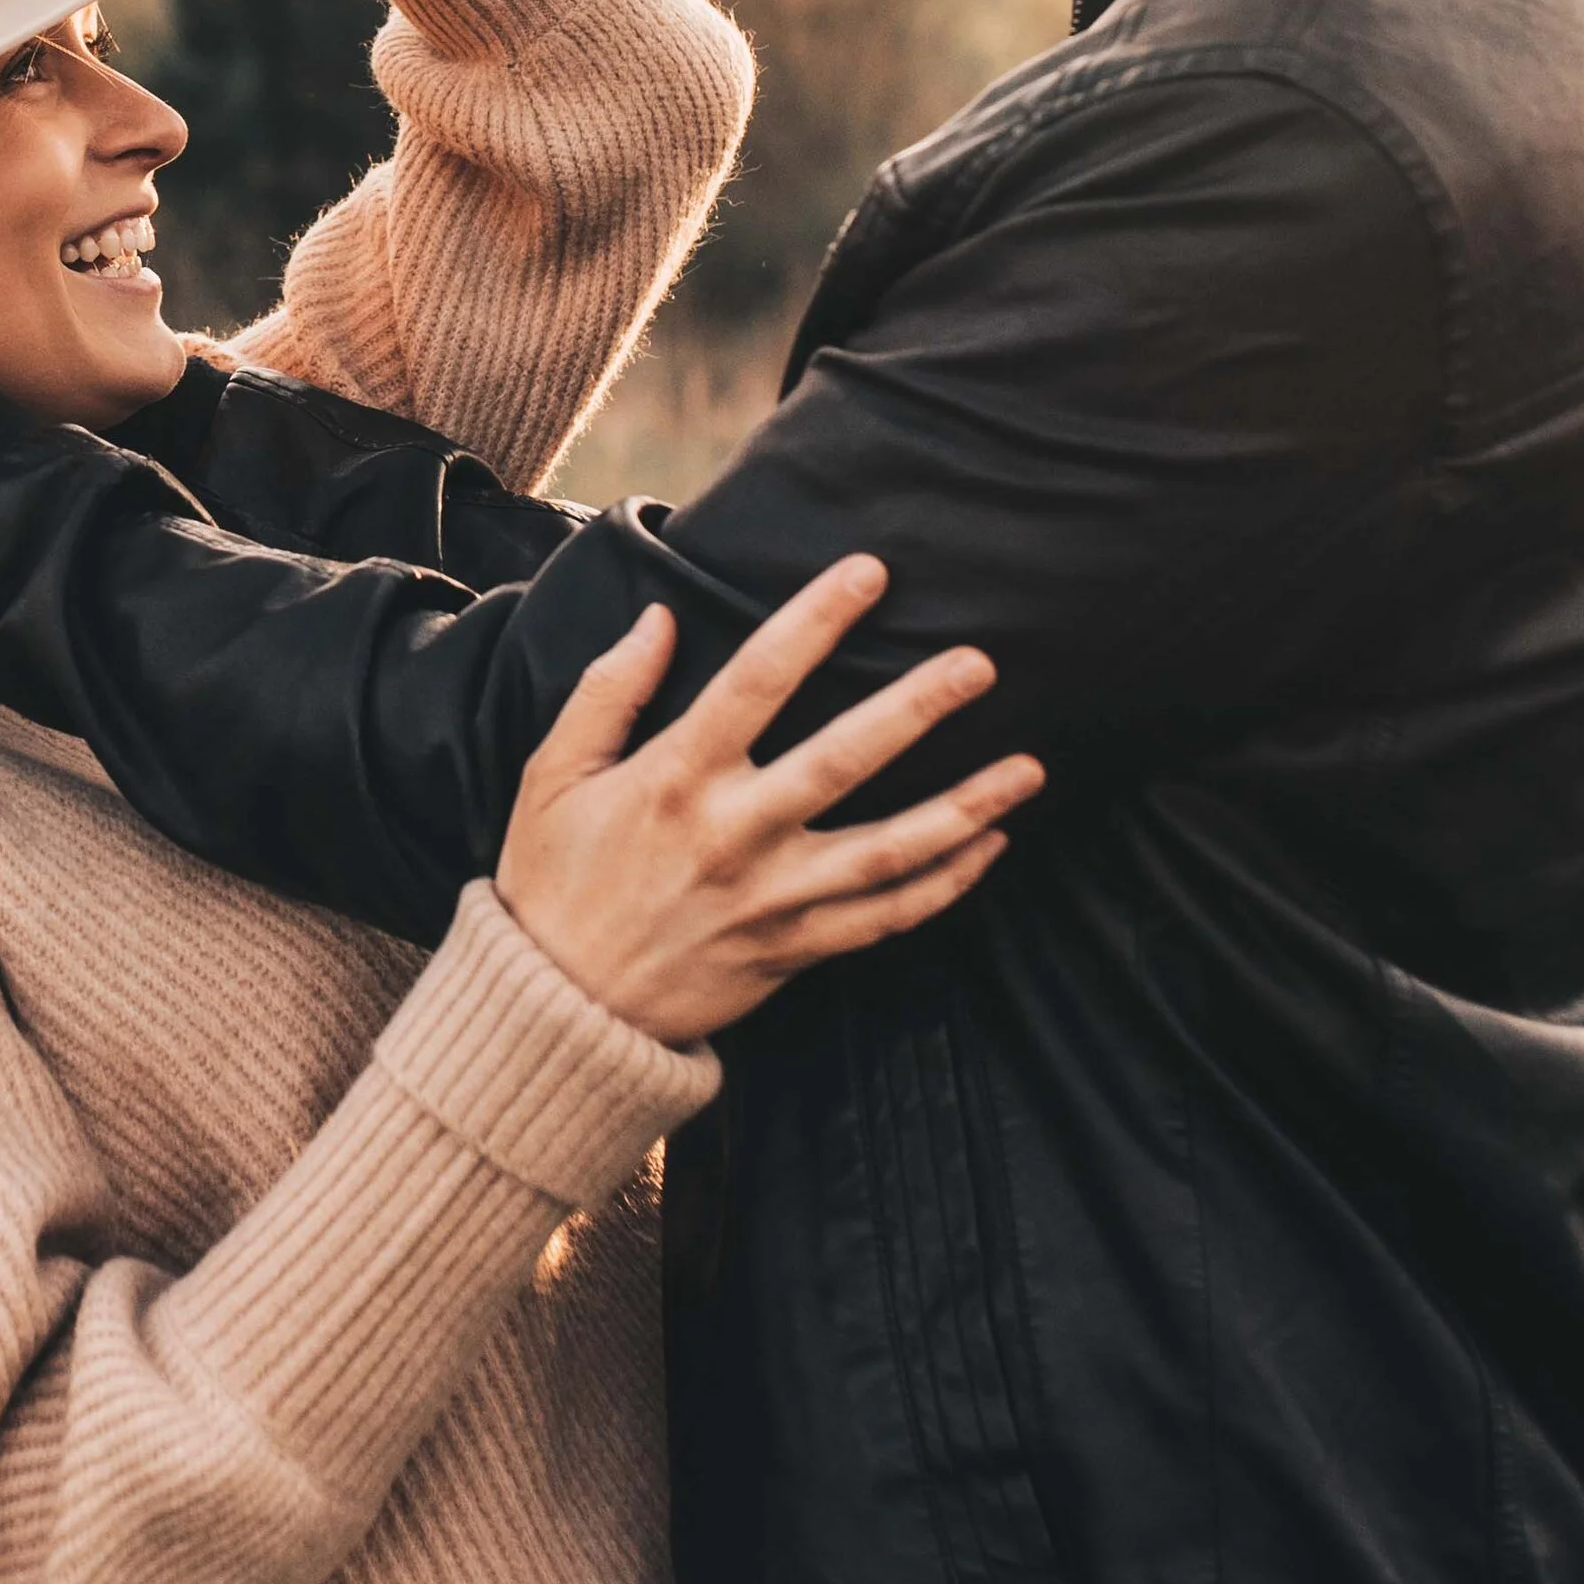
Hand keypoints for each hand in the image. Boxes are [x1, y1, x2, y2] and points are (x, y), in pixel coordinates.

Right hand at [494, 554, 1040, 1042]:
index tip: (869, 572)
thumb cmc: (552, 881)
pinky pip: (886, 918)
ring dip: (967, 807)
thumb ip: (609, 692)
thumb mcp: (552, 776)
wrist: (558, 1010)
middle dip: (918, 707)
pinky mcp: (792, 950)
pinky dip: (945, 885)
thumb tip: (662, 617)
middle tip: (980, 661)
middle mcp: (733, 835)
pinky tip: (992, 844)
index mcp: (674, 779)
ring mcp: (771, 899)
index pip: (756, 681)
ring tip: (1031, 766)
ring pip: (890, 850)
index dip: (815, 620)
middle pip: (844, 759)